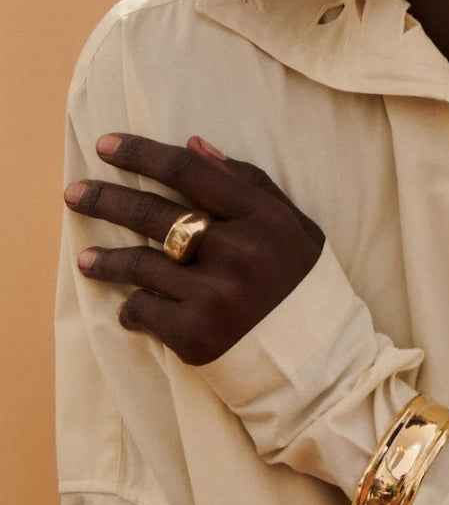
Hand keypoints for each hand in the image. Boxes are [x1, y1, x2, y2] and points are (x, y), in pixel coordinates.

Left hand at [64, 133, 324, 365]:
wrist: (318, 359)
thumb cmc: (301, 284)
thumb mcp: (293, 226)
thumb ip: (250, 183)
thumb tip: (194, 145)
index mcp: (263, 218)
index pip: (190, 172)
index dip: (142, 154)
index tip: (106, 145)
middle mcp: (238, 252)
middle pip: (153, 214)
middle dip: (105, 199)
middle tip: (74, 193)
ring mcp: (215, 294)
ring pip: (139, 264)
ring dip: (106, 260)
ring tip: (87, 260)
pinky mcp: (195, 334)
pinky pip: (142, 309)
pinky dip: (131, 307)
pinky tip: (129, 306)